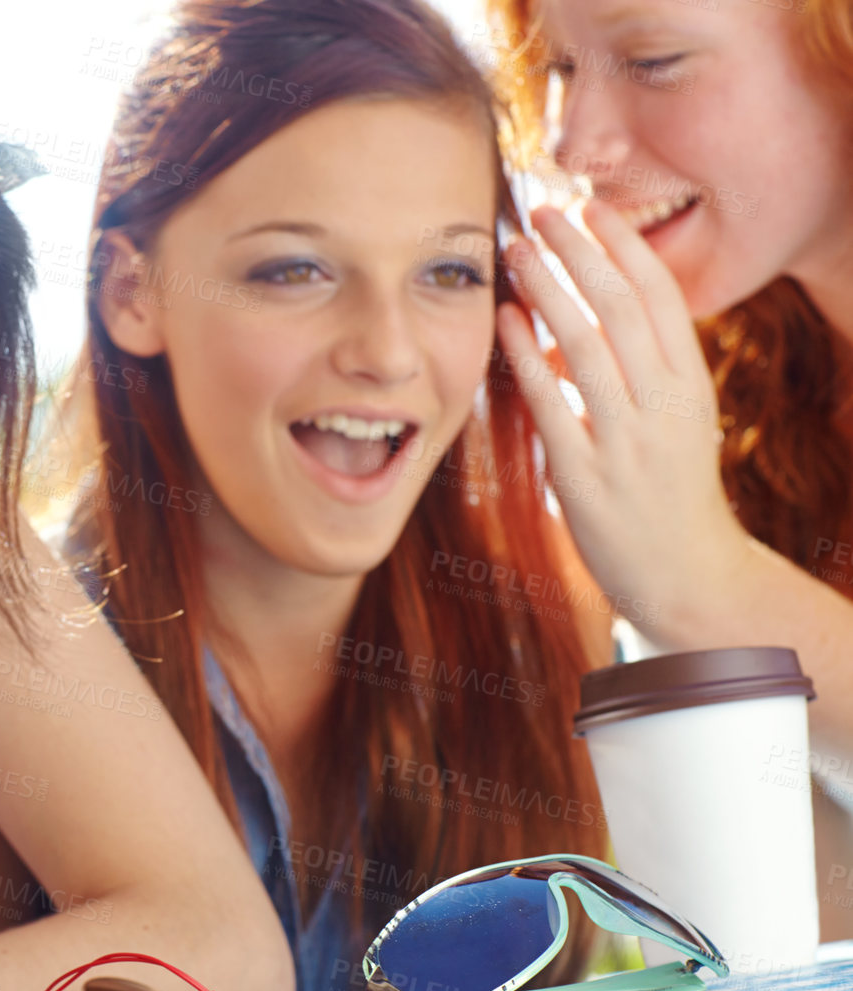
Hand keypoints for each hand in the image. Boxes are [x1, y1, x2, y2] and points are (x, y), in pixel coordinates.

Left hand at [496, 200, 751, 635]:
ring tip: (514, 251)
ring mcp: (626, 441)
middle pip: (620, 306)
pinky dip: (526, 357)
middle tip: (539, 210)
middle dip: (579, 251)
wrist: (690, 578)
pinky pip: (551, 404)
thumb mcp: (681, 422)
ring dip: (546, 288)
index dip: (623, 245)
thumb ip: (649, 371)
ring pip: (585, 344)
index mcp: (691, 385)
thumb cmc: (672, 494)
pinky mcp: (585, 478)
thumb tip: (598, 311)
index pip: (659, 296)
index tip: (589, 207)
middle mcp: (665, 406)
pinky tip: (503, 322)